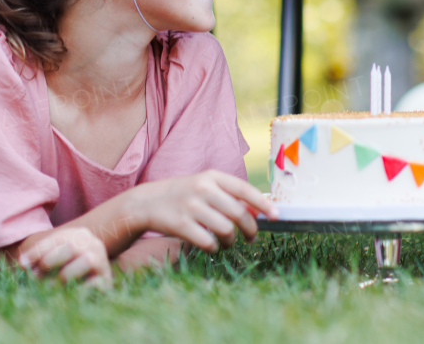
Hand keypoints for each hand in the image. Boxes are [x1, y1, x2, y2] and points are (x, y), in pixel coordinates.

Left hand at [19, 226, 111, 285]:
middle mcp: (93, 244)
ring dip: (65, 276)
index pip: (57, 239)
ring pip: (87, 261)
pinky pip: (95, 283)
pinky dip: (79, 289)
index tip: (22, 264)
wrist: (94, 282)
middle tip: (35, 277)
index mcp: (78, 235)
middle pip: (71, 246)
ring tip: (51, 287)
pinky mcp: (106, 281)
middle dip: (50, 261)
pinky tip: (66, 294)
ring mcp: (102, 261)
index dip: (37, 251)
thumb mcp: (53, 258)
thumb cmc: (65, 269)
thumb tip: (23, 264)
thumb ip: (39, 259)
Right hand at [128, 170, 278, 252]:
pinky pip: (208, 242)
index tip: (276, 215)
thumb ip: (229, 195)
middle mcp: (203, 188)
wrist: (147, 202)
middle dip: (250, 229)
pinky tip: (212, 246)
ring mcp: (191, 206)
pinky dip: (214, 248)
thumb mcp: (206, 186)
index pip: (245, 189)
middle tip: (251, 237)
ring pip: (226, 230)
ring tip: (228, 242)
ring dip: (231, 241)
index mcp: (213, 176)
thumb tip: (260, 211)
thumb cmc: (185, 196)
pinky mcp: (181, 224)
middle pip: (238, 213)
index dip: (263, 204)